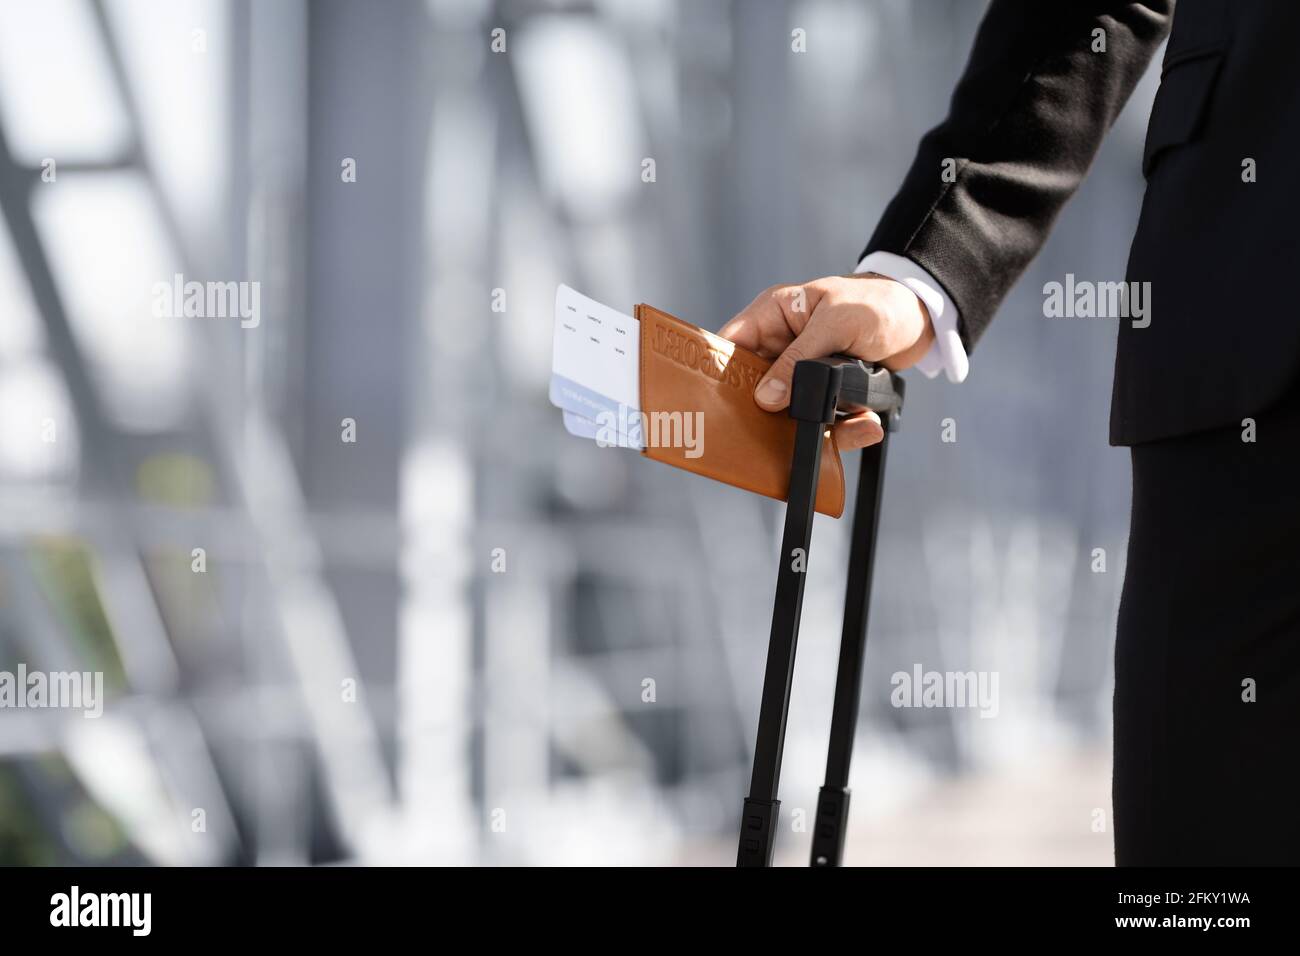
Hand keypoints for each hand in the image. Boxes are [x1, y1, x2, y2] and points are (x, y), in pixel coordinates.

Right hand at [718, 274, 933, 449]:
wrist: (923, 317)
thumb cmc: (878, 303)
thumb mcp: (835, 323)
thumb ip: (799, 360)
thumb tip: (766, 397)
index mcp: (775, 316)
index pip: (732, 344)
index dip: (720, 371)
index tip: (716, 402)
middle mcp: (785, 347)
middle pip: (756, 388)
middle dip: (766, 413)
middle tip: (772, 433)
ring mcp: (807, 374)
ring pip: (793, 412)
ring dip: (815, 426)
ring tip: (843, 426)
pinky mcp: (831, 395)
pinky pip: (826, 421)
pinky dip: (845, 430)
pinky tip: (865, 425)